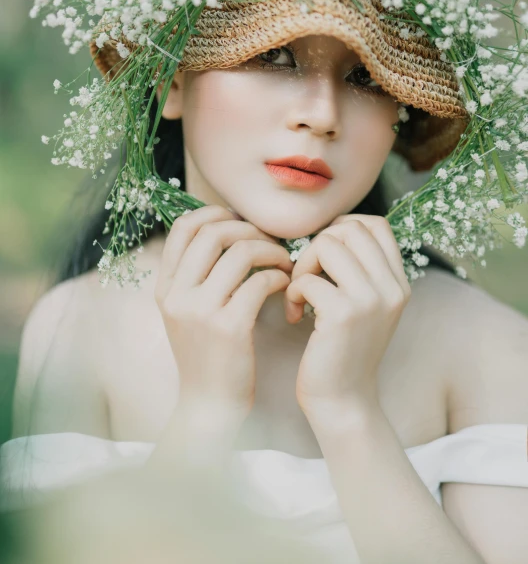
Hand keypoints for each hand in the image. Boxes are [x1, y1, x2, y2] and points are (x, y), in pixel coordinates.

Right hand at [154, 205, 293, 419]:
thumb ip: (196, 276)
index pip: (184, 227)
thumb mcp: (186, 313)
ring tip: (284, 263)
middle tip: (270, 243)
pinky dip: (279, 277)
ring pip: (240, 252)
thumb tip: (226, 230)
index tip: (241, 223)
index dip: (216, 214)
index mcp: (166, 287)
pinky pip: (260, 282)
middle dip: (250, 229)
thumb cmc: (208, 355)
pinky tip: (285, 285)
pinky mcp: (228, 328)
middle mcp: (177, 295)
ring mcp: (200, 311)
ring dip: (271, 250)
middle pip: (214, 232)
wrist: (209, 407)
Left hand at [283, 214, 411, 417]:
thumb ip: (361, 269)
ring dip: (303, 266)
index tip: (324, 252)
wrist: (343, 401)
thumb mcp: (366, 305)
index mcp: (399, 283)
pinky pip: (307, 278)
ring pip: (327, 245)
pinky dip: (292, 293)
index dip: (343, 227)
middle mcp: (391, 288)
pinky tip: (295, 315)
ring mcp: (370, 300)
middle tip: (308, 276)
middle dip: (318, 245)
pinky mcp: (343, 314)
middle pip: (349, 229)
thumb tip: (334, 229)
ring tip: (300, 293)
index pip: (377, 225)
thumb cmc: (344, 349)